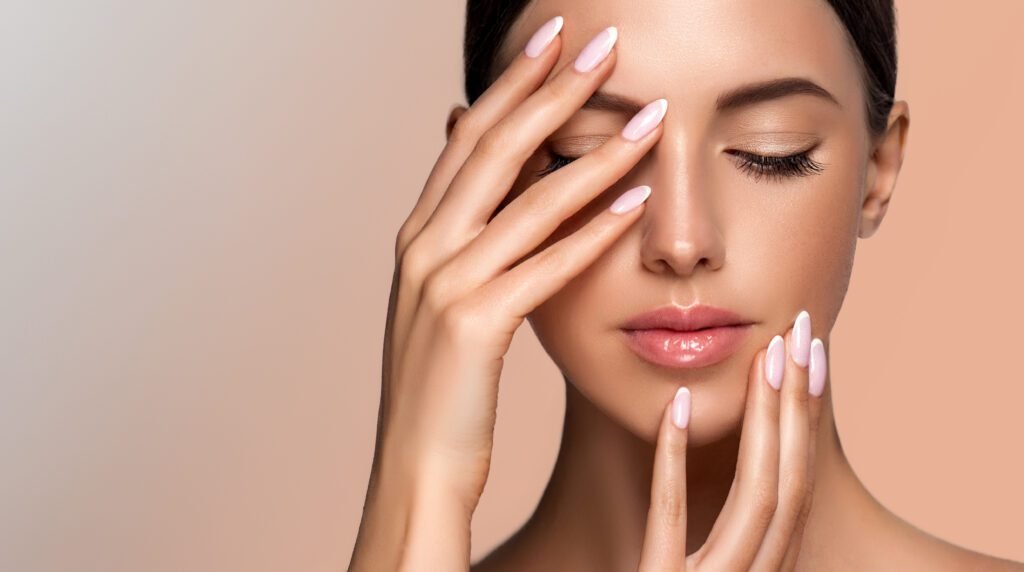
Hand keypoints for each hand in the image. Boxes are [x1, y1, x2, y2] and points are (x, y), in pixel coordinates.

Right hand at [350, 19, 670, 569]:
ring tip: (650, 116)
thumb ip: (466, 242)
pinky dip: (593, 231)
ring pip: (529, 200)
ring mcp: (444, 284)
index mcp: (419, 236)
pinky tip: (637, 202)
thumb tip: (493, 191)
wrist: (415, 467)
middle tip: (604, 43)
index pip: (470, 139)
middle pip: (495, 149)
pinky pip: (545, 266)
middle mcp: (425, 247)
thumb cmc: (442, 389)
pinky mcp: (474, 327)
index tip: (554, 41)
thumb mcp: (444, 301)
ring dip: (596, 154)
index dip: (512, 85)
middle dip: (551, 90)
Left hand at [637, 311, 827, 570]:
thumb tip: (718, 449)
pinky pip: (673, 525)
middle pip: (792, 483)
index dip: (808, 420)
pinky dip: (674, 464)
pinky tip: (675, 408)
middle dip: (801, 405)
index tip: (811, 355)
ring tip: (766, 358)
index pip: (796, 485)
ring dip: (767, 425)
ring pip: (759, 501)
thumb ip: (720, 533)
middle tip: (803, 331)